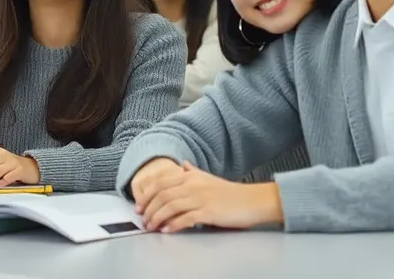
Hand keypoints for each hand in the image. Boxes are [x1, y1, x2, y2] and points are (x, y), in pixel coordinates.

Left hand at [133, 160, 282, 232]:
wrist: (253, 200)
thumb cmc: (231, 192)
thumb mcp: (209, 177)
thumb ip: (193, 171)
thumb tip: (182, 164)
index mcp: (190, 176)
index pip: (161, 183)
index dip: (147, 194)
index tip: (139, 205)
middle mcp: (193, 184)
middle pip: (162, 195)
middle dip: (149, 208)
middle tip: (143, 219)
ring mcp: (200, 198)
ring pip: (170, 206)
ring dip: (157, 218)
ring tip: (151, 227)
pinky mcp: (209, 212)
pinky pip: (186, 218)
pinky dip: (173, 225)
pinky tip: (167, 230)